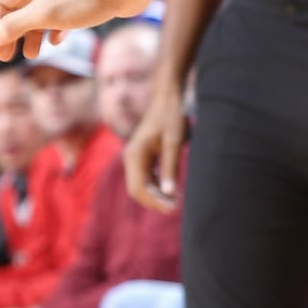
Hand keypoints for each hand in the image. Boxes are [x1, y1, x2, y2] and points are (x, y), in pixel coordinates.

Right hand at [0, 0, 135, 58]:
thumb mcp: (44, 14)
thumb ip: (15, 26)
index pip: (0, 2)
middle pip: (18, 9)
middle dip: (13, 34)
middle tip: (10, 57)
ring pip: (39, 14)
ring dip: (33, 34)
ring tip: (33, 55)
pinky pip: (58, 14)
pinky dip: (54, 29)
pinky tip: (58, 42)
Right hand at [125, 84, 187, 211]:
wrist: (167, 99)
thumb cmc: (171, 117)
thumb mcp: (174, 142)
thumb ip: (170, 167)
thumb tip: (169, 193)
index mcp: (134, 155)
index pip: (138, 189)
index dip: (154, 202)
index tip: (173, 208)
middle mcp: (130, 158)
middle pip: (138, 190)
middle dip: (155, 201)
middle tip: (176, 208)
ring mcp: (135, 158)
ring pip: (142, 185)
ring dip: (157, 195)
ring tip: (177, 201)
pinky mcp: (143, 157)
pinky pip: (147, 178)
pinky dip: (157, 186)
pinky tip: (172, 190)